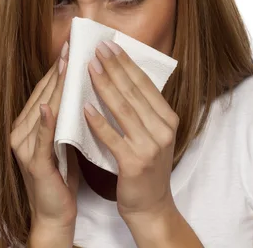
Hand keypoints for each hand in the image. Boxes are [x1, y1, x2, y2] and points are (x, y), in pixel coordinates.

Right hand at [10, 41, 79, 236]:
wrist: (56, 212)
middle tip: (73, 46)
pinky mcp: (32, 163)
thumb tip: (86, 86)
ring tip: (68, 65)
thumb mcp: (66, 137)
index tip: (73, 46)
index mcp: (29, 123)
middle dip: (59, 70)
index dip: (59, 68)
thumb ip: (68, 114)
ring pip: (42, 110)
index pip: (46, 90)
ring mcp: (23, 147)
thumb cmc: (64, 173)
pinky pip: (40, 138)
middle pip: (43, 94)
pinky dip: (44, 122)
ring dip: (55, 88)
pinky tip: (50, 106)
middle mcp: (20, 131)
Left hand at [83, 40, 178, 222]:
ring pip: (123, 110)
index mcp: (168, 118)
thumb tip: (120, 76)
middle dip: (113, 67)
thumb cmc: (145, 167)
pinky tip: (85, 107)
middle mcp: (163, 129)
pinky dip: (98, 122)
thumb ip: (141, 109)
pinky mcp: (135, 163)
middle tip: (95, 48)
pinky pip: (112, 138)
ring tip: (89, 68)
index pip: (144, 84)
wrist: (150, 206)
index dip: (126, 63)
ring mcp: (150, 147)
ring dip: (104, 86)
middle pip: (133, 92)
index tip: (109, 45)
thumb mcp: (151, 134)